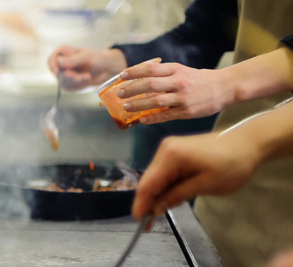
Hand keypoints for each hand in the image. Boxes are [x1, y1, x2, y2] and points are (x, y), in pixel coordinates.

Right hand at [47, 46, 126, 90]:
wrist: (106, 69)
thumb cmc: (97, 58)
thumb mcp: (86, 56)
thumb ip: (72, 59)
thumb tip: (59, 61)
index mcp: (64, 52)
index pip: (51, 58)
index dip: (52, 65)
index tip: (58, 71)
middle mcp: (62, 63)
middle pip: (56, 72)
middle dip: (70, 76)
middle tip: (83, 76)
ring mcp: (64, 74)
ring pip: (62, 81)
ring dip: (75, 81)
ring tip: (87, 77)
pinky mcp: (68, 83)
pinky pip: (68, 87)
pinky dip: (77, 85)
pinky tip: (86, 80)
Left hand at [117, 61, 231, 123]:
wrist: (226, 87)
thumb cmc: (199, 79)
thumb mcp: (183, 71)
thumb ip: (164, 74)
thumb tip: (140, 78)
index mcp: (177, 69)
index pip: (151, 69)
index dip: (134, 72)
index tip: (121, 76)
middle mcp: (179, 82)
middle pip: (150, 84)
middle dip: (132, 89)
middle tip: (120, 93)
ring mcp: (183, 98)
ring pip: (156, 101)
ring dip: (138, 105)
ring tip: (125, 107)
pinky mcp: (187, 111)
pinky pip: (165, 115)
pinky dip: (151, 117)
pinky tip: (141, 119)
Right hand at [131, 131, 261, 220]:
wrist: (250, 142)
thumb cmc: (232, 164)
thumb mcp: (206, 185)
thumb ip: (177, 196)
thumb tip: (156, 208)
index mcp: (170, 156)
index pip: (147, 185)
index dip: (141, 205)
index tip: (140, 224)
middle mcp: (164, 150)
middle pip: (148, 181)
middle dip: (149, 202)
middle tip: (152, 223)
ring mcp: (169, 149)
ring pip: (155, 178)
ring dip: (158, 195)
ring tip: (168, 210)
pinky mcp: (175, 152)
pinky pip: (164, 173)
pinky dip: (166, 187)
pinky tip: (174, 196)